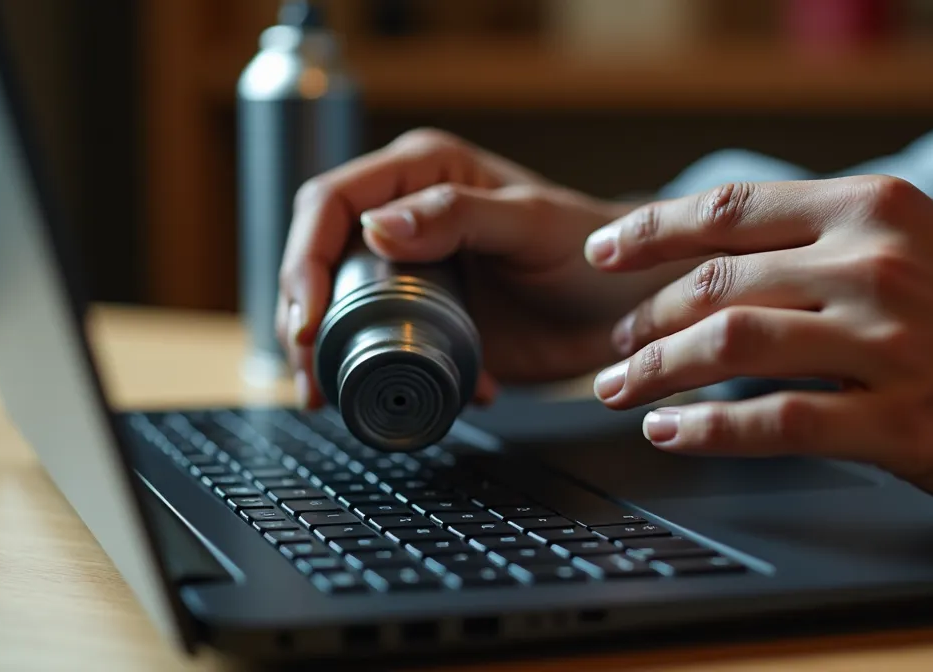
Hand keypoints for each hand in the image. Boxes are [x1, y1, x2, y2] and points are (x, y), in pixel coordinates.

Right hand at [278, 129, 689, 407]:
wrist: (629, 309)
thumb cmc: (593, 250)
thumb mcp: (532, 225)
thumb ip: (459, 216)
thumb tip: (376, 225)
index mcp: (422, 173)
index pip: (332, 203)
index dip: (307, 260)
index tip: (309, 318)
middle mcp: (406, 217)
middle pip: (320, 256)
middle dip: (302, 313)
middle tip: (310, 369)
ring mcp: (413, 271)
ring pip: (340, 304)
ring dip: (330, 352)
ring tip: (334, 396)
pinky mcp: (427, 320)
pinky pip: (382, 345)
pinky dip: (389, 376)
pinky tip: (435, 395)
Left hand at [583, 176, 932, 540]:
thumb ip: (846, 246)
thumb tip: (750, 262)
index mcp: (881, 209)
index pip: (733, 206)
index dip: (652, 229)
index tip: (603, 252)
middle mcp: (877, 264)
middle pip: (718, 280)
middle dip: (646, 317)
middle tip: (613, 348)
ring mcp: (890, 343)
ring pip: (731, 344)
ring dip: (658, 370)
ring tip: (620, 391)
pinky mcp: (905, 422)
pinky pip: (775, 423)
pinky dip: (708, 430)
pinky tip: (673, 435)